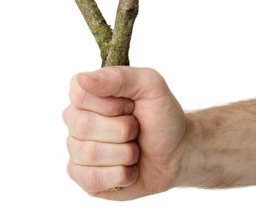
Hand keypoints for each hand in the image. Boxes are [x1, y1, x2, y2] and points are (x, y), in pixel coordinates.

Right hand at [62, 67, 186, 199]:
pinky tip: (129, 169)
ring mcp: (78, 150)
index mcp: (89, 94)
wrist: (178, 153)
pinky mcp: (84, 177)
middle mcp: (77, 120)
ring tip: (135, 150)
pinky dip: (120, 175)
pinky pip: (90, 179)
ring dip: (125, 153)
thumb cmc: (162, 117)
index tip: (131, 106)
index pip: (79, 94)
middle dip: (123, 130)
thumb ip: (119, 77)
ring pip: (89, 154)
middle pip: (84, 125)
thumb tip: (82, 80)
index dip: (111, 104)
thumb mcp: (151, 86)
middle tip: (137, 129)